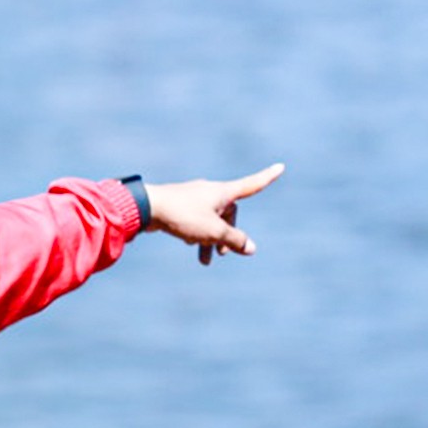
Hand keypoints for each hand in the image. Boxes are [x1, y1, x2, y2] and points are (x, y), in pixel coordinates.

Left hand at [144, 164, 285, 265]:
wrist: (146, 208)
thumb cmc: (183, 216)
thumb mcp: (213, 232)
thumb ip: (234, 240)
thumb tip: (251, 248)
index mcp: (222, 192)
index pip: (251, 185)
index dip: (267, 178)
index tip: (281, 167)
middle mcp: (210, 191)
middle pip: (229, 213)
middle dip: (228, 234)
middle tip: (222, 254)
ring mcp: (194, 197)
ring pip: (211, 220)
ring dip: (211, 239)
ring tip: (205, 260)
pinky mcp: (181, 204)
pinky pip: (197, 220)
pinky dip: (198, 233)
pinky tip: (189, 244)